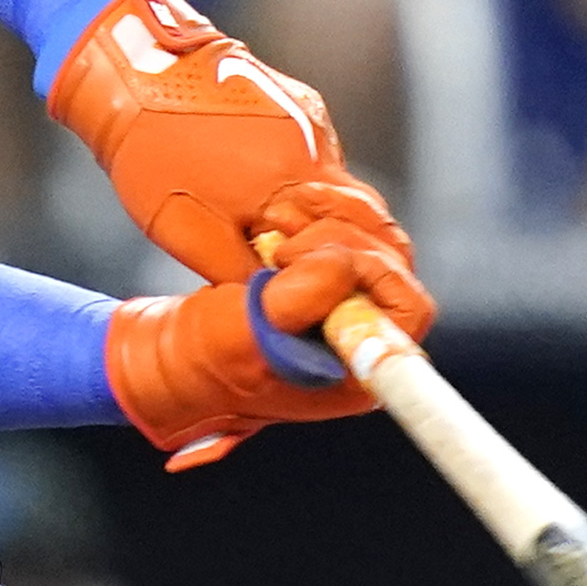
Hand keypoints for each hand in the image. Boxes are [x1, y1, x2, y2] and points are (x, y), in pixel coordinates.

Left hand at [45, 0, 378, 286]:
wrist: (135, 66)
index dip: (342, 274)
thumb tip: (272, 300)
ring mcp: (313, 122)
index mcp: (292, 180)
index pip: (360, 244)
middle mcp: (315, 147)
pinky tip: (268, 196)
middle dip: (348, 251)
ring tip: (280, 238)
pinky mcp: (303, 108)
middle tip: (311, 275)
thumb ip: (236, 269)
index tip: (316, 292)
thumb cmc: (150, 148)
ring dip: (323, 219)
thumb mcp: (183, 228)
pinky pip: (320, 161)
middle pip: (366, 215)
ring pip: (342, 188)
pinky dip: (306, 188)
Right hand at [102, 176, 428, 466]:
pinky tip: (278, 223)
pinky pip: (350, 228)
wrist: (178, 351)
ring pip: (374, 238)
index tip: (316, 263)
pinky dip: (317, 214)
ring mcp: (353, 308)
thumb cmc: (208, 358)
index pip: (408, 309)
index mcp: (359, 372)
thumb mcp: (242, 336)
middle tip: (282, 248)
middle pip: (394, 263)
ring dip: (324, 222)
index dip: (371, 273)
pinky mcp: (335, 277)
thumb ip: (293, 303)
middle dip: (339, 240)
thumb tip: (341, 264)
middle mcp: (366, 341)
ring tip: (273, 235)